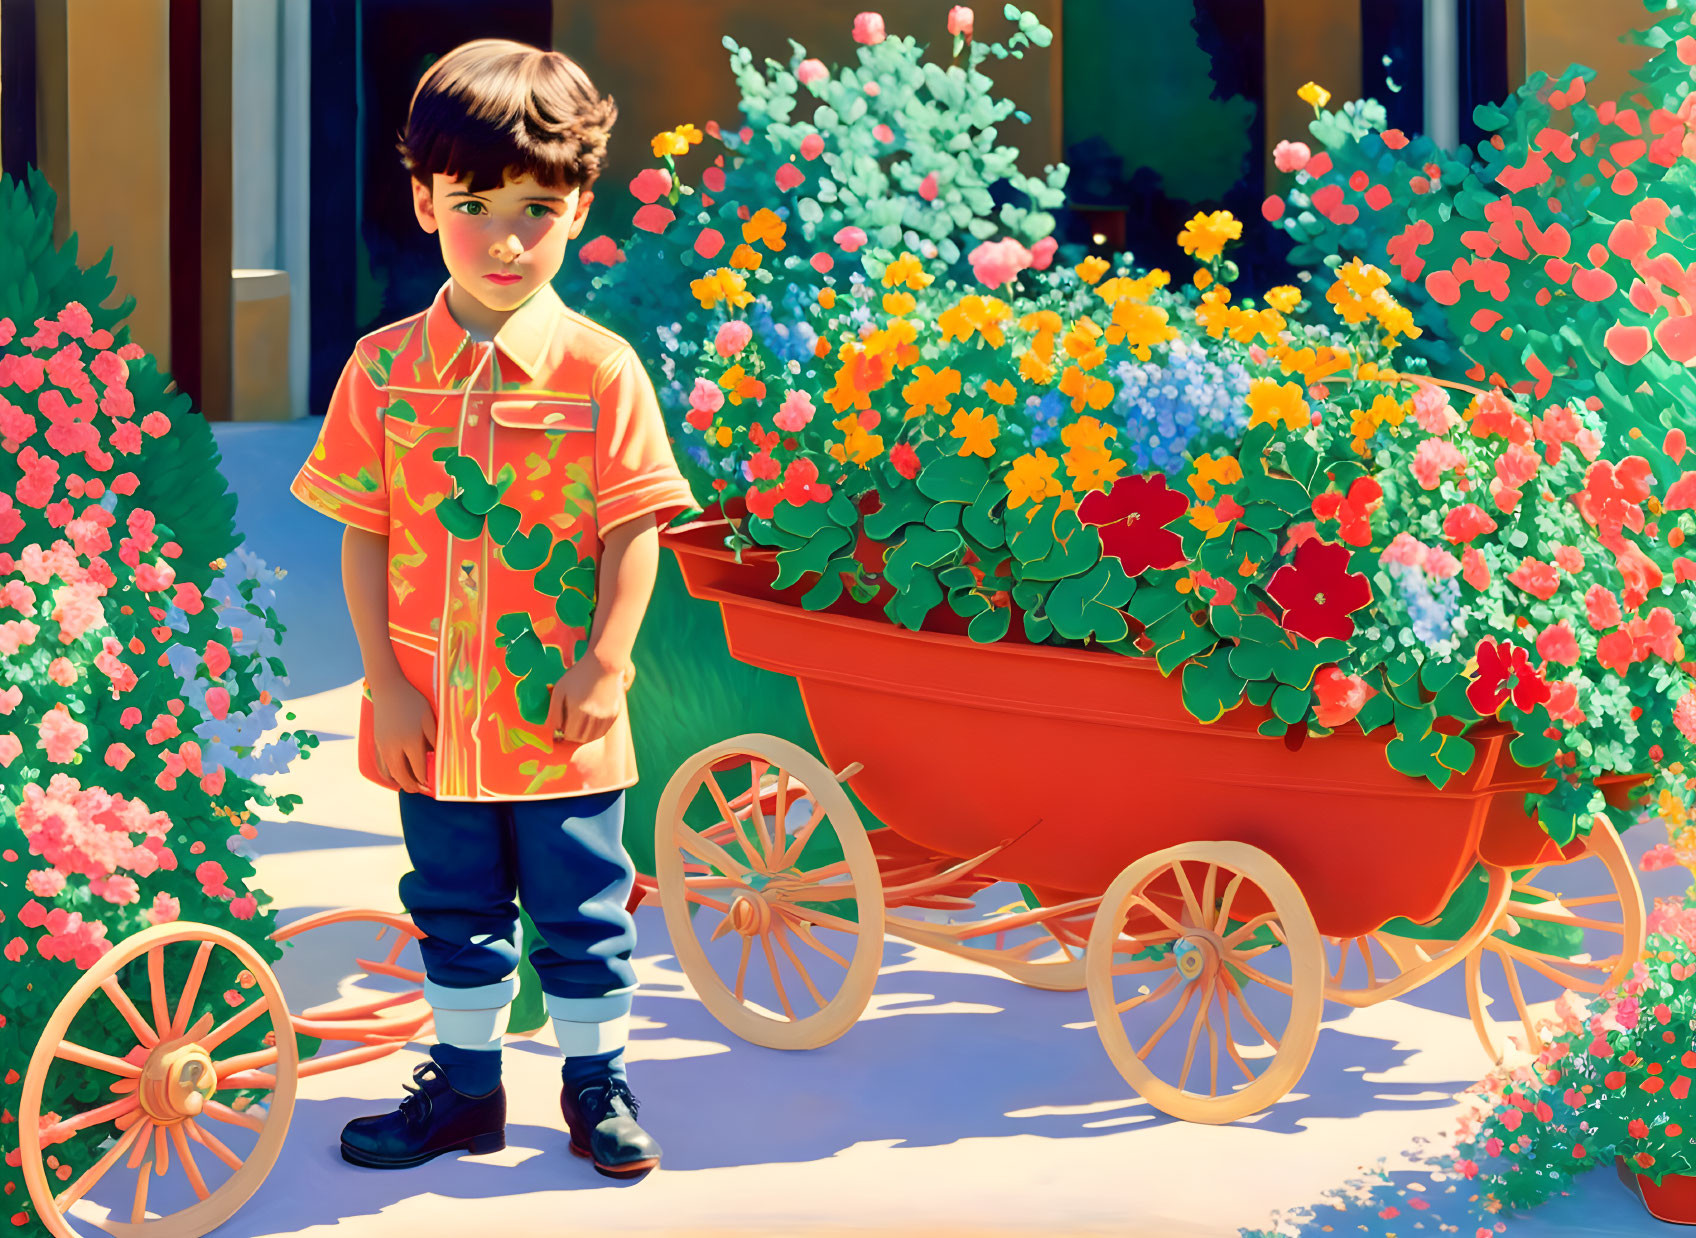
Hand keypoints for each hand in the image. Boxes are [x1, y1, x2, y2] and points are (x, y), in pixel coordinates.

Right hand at [370, 676, 435, 793]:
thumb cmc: (413, 702)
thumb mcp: (429, 719)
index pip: (418, 770)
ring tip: (410, 785)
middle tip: (422, 790)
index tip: (432, 785)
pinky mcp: (377, 743)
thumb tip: (437, 758)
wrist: (388, 689)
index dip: (425, 780)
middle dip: (413, 786)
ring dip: (400, 782)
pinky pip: (381, 766)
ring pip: (390, 773)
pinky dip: (389, 775)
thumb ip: (434, 740)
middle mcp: (395, 747)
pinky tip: (396, 775)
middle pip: (402, 776)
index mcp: (411, 741)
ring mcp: (383, 746)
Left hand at [548, 655, 628, 744]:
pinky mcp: (614, 714)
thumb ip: (554, 712)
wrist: (603, 664)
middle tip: (569, 727)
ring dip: (583, 736)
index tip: (560, 729)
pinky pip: (602, 732)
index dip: (563, 734)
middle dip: (573, 736)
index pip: (569, 735)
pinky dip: (594, 732)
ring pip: (592, 737)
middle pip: (581, 738)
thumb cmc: (578, 676)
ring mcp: (605, 716)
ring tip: (578, 726)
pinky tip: (589, 724)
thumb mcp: (560, 690)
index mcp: (578, 710)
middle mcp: (593, 716)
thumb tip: (552, 730)